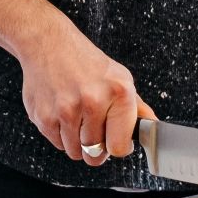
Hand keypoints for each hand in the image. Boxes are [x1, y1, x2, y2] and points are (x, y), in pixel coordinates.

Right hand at [17, 19, 156, 166]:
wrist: (47, 43)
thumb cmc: (83, 60)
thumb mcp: (118, 77)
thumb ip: (136, 106)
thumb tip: (152, 126)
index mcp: (119, 93)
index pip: (120, 147)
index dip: (116, 146)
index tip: (114, 139)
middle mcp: (94, 101)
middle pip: (95, 155)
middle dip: (95, 148)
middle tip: (92, 129)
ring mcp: (67, 110)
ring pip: (75, 152)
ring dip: (76, 142)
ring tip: (76, 117)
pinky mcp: (44, 116)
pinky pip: (57, 144)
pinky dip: (59, 134)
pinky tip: (61, 112)